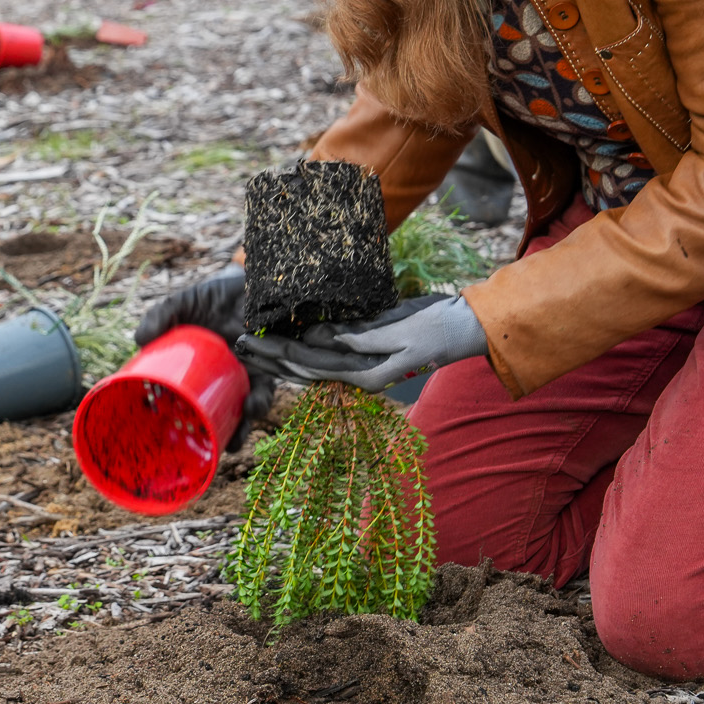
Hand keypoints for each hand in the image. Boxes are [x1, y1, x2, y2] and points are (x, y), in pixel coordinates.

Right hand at [135, 265, 273, 445]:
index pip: (189, 398)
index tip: (168, 435)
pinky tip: (252, 405)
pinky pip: (267, 390)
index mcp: (201, 368)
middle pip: (219, 411)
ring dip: (241, 426)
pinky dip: (259, 401)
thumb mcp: (183, 303)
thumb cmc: (215, 294)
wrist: (252, 279)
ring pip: (245, 408)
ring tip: (235, 439)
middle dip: (217, 435)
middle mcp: (224, 376)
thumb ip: (160, 316)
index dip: (180, 419)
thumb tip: (138, 340)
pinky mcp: (270, 367)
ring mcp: (248, 373)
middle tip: (208, 449)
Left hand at [234, 294, 485, 390]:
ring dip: (279, 353)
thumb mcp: (400, 330)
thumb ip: (357, 335)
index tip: (251, 342)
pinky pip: (325, 351)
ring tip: (251, 341)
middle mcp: (357, 374)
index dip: (277, 353)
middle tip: (237, 342)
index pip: (308, 365)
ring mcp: (360, 364)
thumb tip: (315, 336)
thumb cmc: (439, 328)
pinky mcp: (364, 349)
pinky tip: (284, 335)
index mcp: (364, 375)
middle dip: (269, 357)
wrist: (467, 327)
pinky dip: (301, 345)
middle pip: (302, 368)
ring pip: (309, 363)